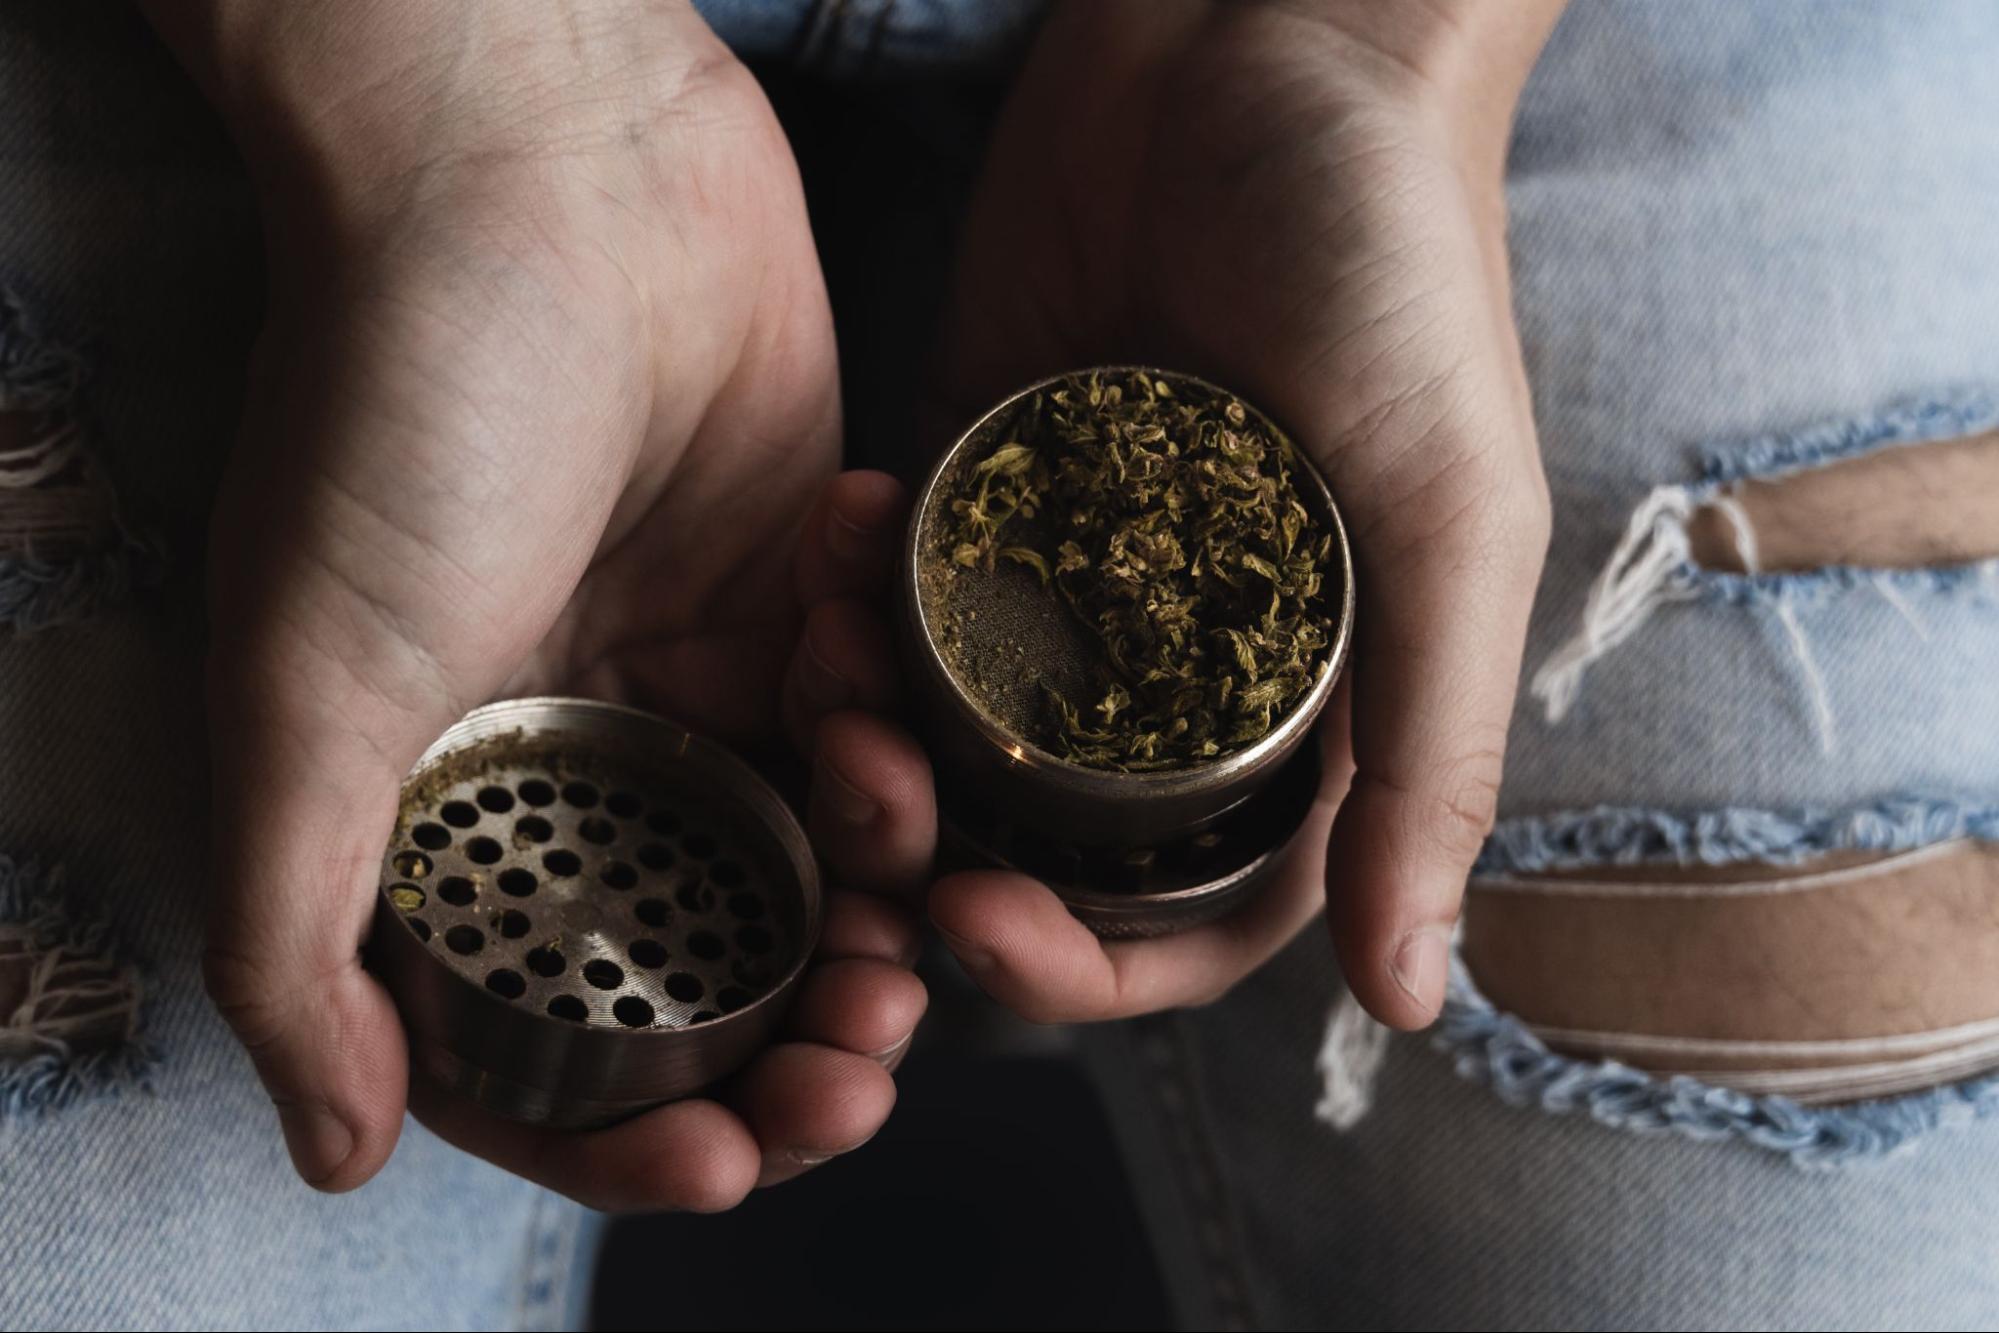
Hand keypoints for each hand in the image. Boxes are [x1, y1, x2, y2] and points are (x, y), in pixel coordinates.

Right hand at [147, 1, 924, 1201]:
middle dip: (796, 1024)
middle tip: (870, 1054)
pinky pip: (885, 698)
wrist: (539, 161)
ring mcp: (702, 657)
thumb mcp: (310, 686)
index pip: (551, 1023)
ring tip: (911, 873)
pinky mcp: (806, 570)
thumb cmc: (403, 409)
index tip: (737, 1158)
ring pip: (823, 842)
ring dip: (877, 882)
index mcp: (459, 797)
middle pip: (713, 952)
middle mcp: (582, 742)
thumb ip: (303, 926)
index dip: (637, 1122)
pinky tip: (878, 661)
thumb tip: (336, 1149)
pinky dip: (898, 709)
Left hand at [787, 1, 1558, 1028]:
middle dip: (942, 862)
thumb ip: (1425, 757)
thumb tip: (1413, 1002)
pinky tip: (836, 545)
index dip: (1088, 964)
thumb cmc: (1394, 267)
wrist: (1264, 40)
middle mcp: (1179, 666)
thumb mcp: (1448, 517)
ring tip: (831, 677)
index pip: (1188, 911)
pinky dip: (846, 600)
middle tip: (868, 812)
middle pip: (1041, 844)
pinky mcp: (976, 476)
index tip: (983, 923)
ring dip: (870, 738)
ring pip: (942, 735)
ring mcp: (1068, 577)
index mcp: (1302, 707)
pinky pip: (889, 593)